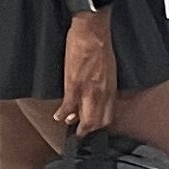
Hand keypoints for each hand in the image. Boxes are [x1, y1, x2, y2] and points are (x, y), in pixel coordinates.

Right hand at [57, 7, 115, 137]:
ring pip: (84, 118)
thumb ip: (105, 85)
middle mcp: (101, 93)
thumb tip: (98, 96)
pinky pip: (68, 106)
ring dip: (75, 125)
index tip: (93, 129)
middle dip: (88, 131)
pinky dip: (62, 113)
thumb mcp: (110, 69)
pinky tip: (58, 116)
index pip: (108, 115)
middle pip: (97, 121)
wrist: (92, 33)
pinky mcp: (73, 85)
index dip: (100, 125)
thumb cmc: (102, 47)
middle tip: (80, 134)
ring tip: (69, 126)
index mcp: (111, 88)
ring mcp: (88, 90)